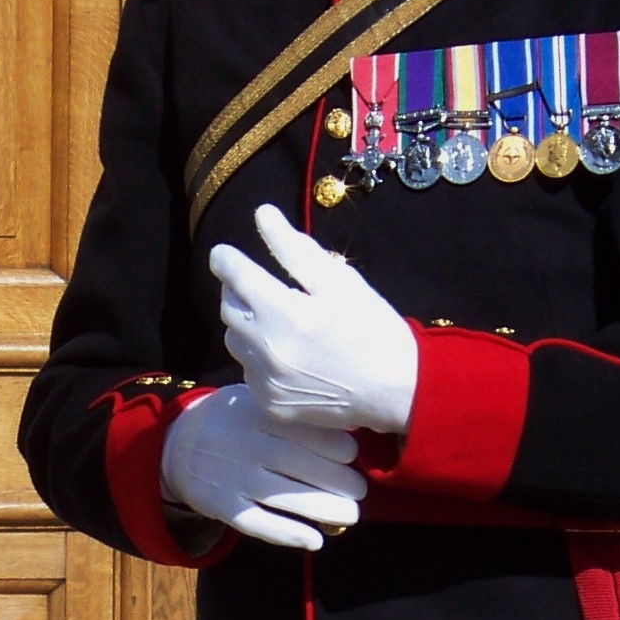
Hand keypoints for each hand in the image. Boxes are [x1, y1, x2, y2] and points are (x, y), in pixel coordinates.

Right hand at [158, 383, 361, 551]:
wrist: (176, 446)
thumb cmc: (231, 421)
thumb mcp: (253, 400)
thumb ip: (288, 412)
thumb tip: (347, 429)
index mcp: (256, 414)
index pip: (305, 431)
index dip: (337, 446)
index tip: (352, 456)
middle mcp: (244, 445)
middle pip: (300, 465)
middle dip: (338, 480)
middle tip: (359, 490)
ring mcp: (232, 478)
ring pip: (284, 497)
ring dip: (323, 509)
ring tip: (350, 515)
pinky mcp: (222, 506)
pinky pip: (258, 523)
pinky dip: (288, 534)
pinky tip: (314, 540)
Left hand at [210, 202, 417, 436]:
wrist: (396, 391)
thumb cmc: (373, 328)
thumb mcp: (339, 281)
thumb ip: (295, 248)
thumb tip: (262, 215)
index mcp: (283, 313)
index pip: (235, 276)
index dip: (225, 260)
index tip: (223, 254)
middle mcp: (266, 350)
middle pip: (228, 309)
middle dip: (236, 291)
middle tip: (256, 284)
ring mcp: (265, 382)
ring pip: (235, 342)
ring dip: (247, 324)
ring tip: (276, 320)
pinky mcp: (270, 404)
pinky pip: (249, 372)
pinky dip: (259, 357)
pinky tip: (287, 354)